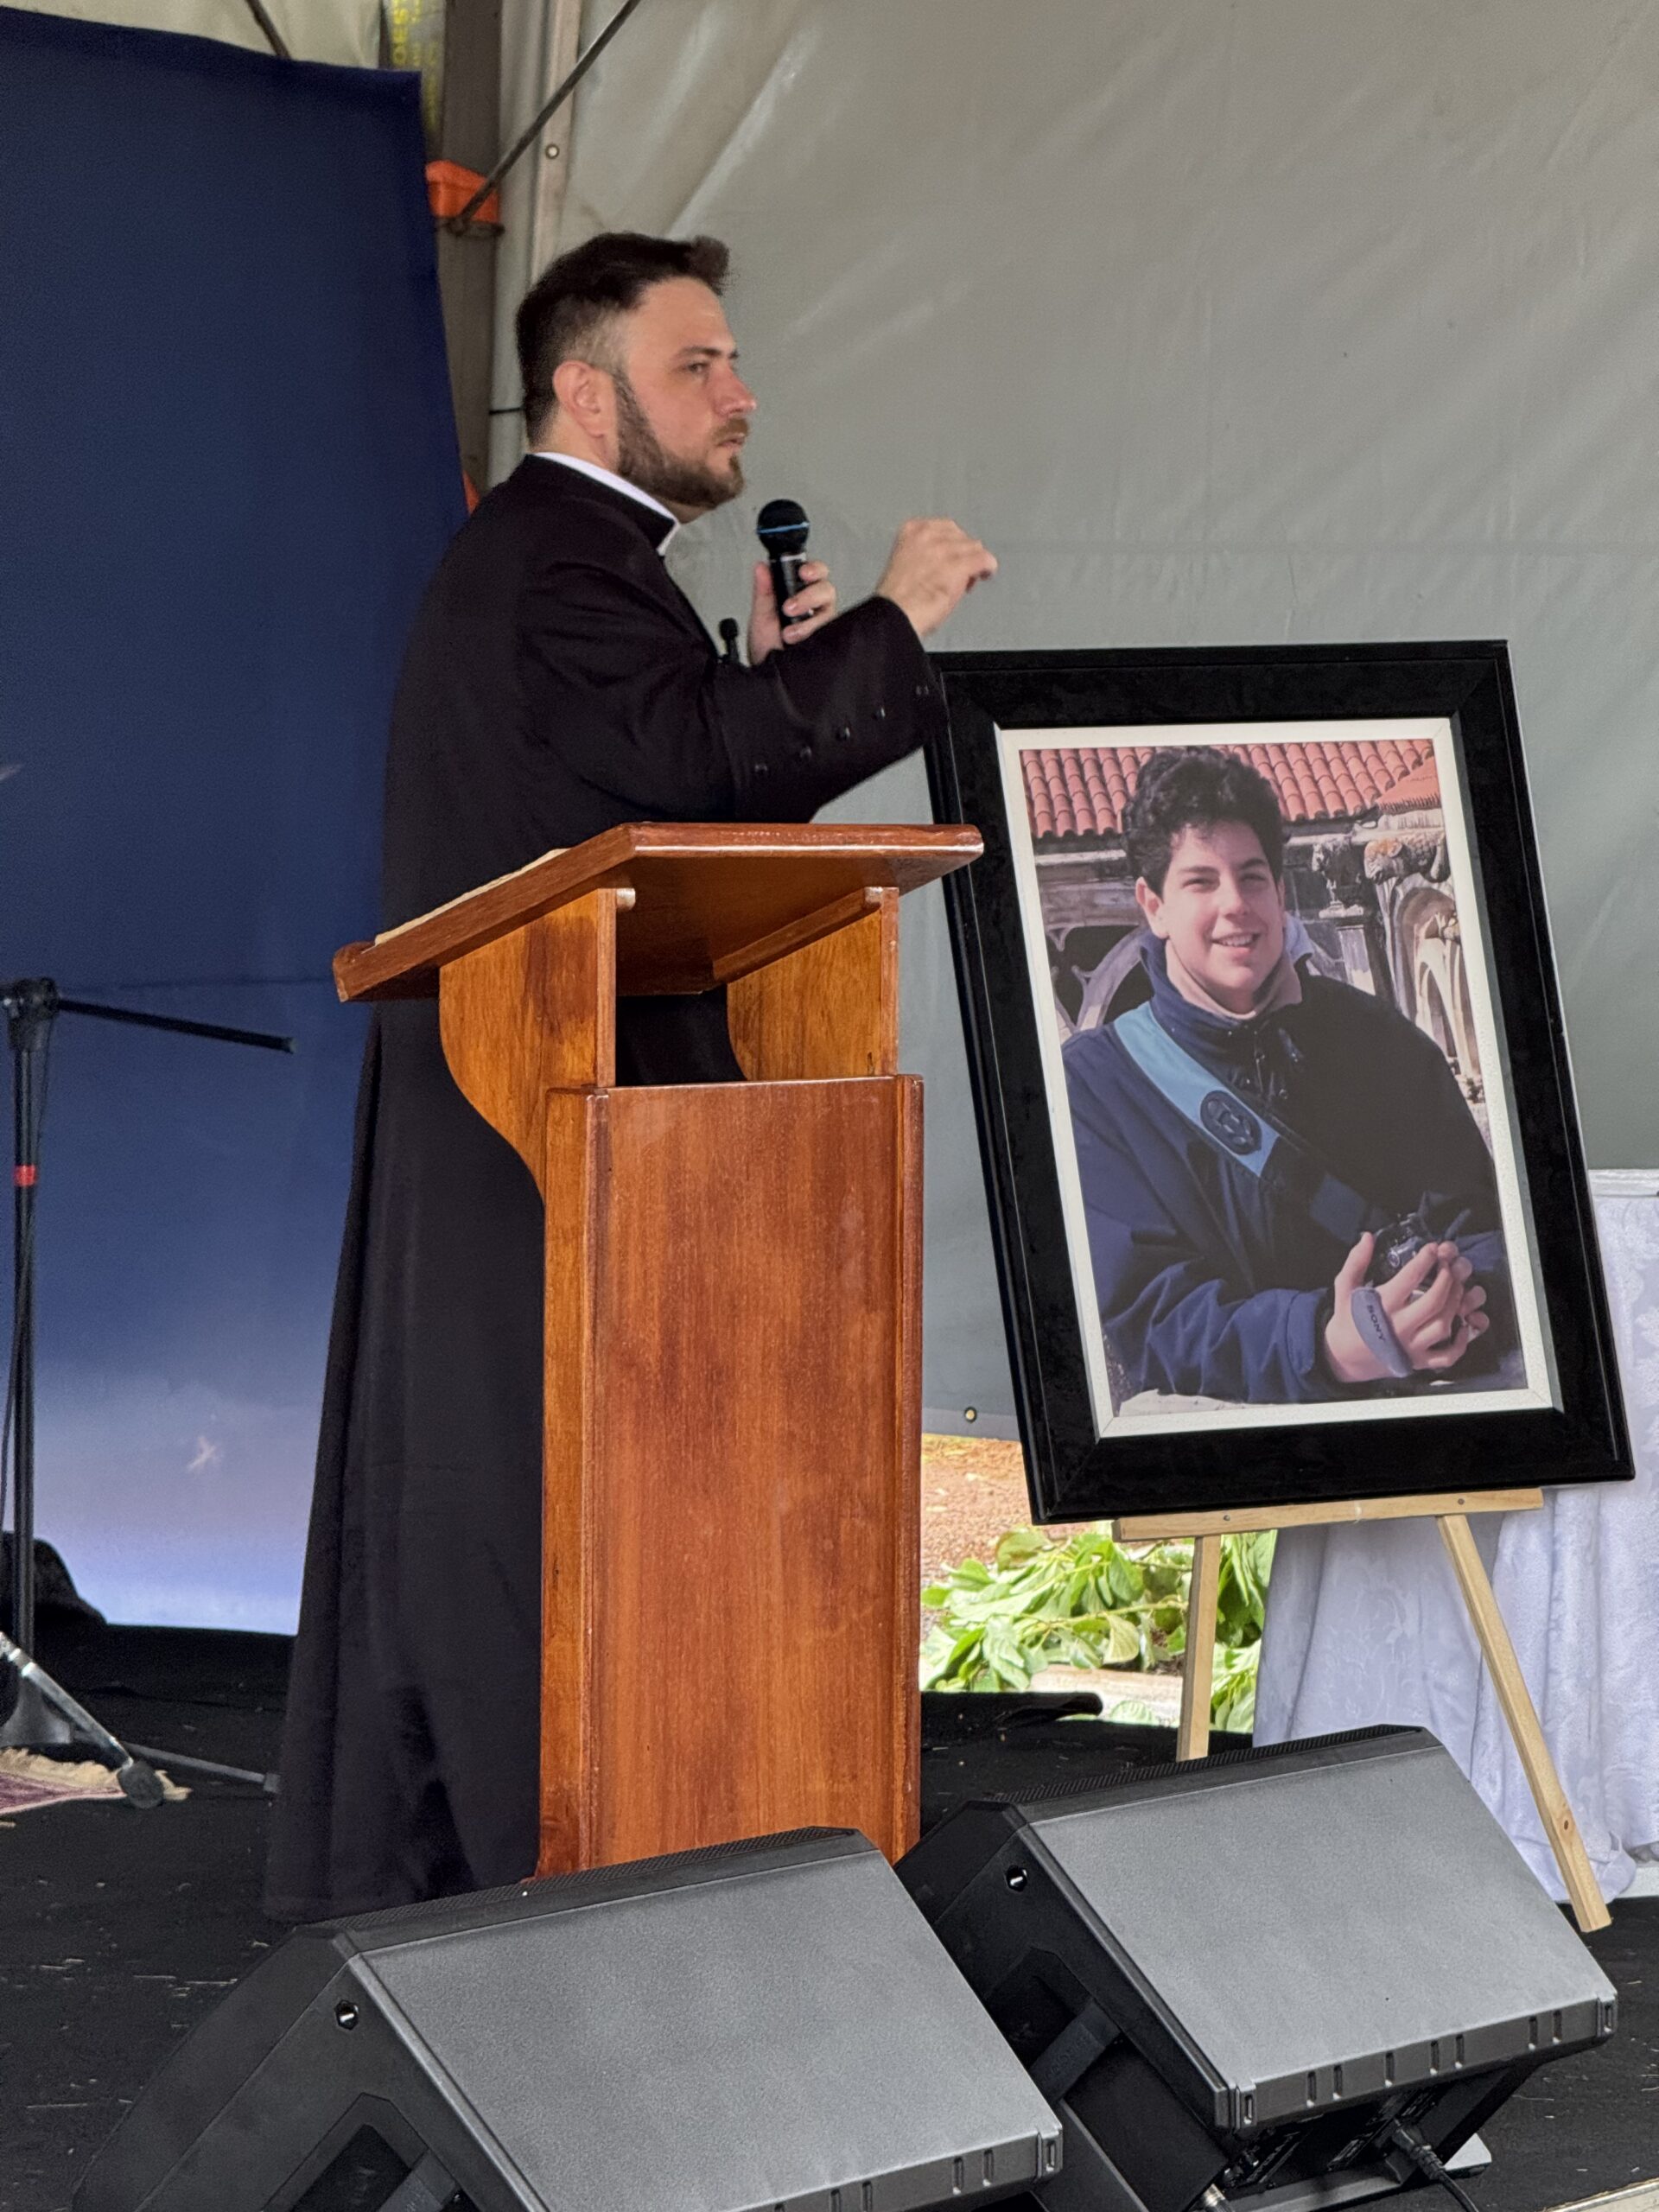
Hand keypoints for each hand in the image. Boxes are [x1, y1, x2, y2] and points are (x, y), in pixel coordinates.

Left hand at [748, 558, 836, 662]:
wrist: (769, 672)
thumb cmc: (767, 645)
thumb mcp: (761, 615)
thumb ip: (763, 591)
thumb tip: (761, 568)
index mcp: (801, 592)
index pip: (816, 572)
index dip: (814, 569)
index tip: (803, 573)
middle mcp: (816, 607)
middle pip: (826, 590)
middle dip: (809, 596)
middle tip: (789, 607)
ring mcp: (823, 624)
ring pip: (829, 613)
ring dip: (808, 622)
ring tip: (788, 633)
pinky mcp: (827, 641)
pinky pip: (830, 633)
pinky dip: (814, 636)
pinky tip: (802, 641)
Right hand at [873, 517, 996, 638]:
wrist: (895, 614)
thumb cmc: (897, 599)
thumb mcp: (906, 563)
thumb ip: (924, 556)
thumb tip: (946, 564)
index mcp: (912, 530)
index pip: (945, 529)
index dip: (952, 545)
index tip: (948, 561)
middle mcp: (930, 533)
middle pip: (962, 537)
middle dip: (963, 554)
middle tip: (958, 575)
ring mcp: (946, 548)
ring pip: (975, 548)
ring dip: (973, 563)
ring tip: (966, 582)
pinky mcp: (960, 564)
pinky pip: (985, 559)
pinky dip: (988, 568)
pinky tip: (985, 575)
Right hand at [1322, 1233, 1489, 1386]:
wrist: (1344, 1357)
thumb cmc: (1348, 1319)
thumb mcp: (1345, 1288)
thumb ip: (1356, 1261)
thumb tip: (1368, 1237)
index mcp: (1382, 1306)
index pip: (1410, 1278)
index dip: (1425, 1259)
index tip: (1432, 1248)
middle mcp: (1399, 1326)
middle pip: (1434, 1301)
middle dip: (1447, 1279)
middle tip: (1449, 1266)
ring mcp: (1411, 1346)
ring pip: (1443, 1325)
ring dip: (1456, 1304)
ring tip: (1457, 1288)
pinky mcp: (1418, 1361)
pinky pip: (1447, 1356)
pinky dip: (1460, 1343)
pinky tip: (1461, 1325)